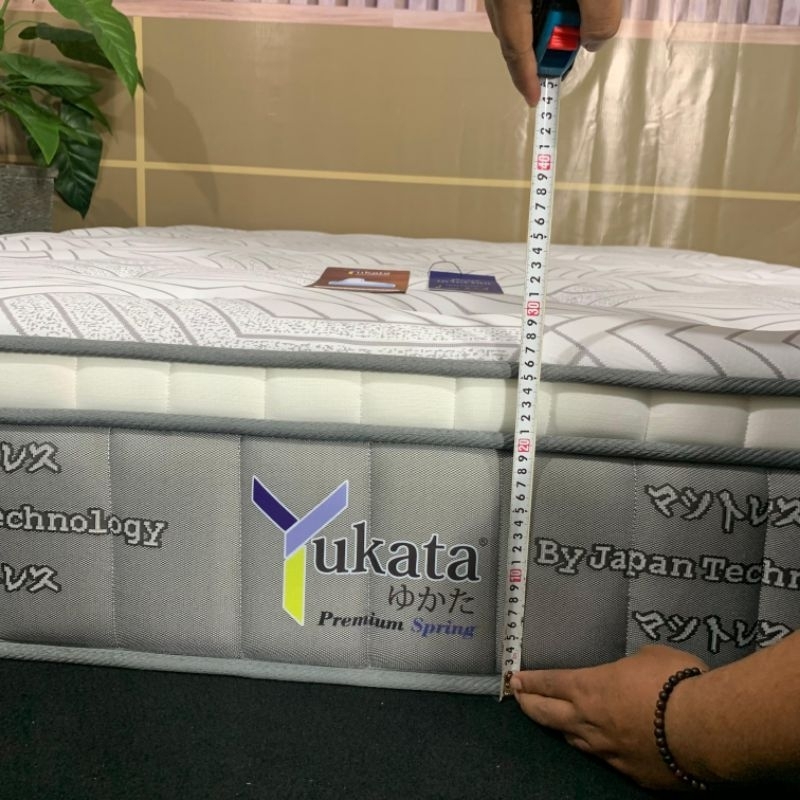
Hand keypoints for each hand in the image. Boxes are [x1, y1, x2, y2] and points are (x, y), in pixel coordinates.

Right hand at [484, 0, 622, 104]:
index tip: (534, 100)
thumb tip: (594, 41)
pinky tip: (562, 3)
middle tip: (565, 56)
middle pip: (511, 33)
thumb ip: (600, 15)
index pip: (515, 48)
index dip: (525, 78)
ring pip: (514, 15)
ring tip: (569, 25)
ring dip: (539, 27)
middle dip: (538, 52)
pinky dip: (538, 8)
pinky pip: (520, 0)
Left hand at [511, 645, 708, 789]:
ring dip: (559, 728)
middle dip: (529, 704)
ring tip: (552, 722)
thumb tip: (635, 671)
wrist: (703, 729)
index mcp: (590, 686)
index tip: (515, 679)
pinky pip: (604, 759)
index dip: (531, 680)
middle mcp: (590, 720)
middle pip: (547, 714)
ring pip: (572, 740)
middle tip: (518, 699)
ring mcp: (608, 750)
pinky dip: (597, 749)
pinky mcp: (629, 772)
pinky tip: (598, 748)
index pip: (550, 682)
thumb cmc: (676, 682)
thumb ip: (632, 665)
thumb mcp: (650, 656)